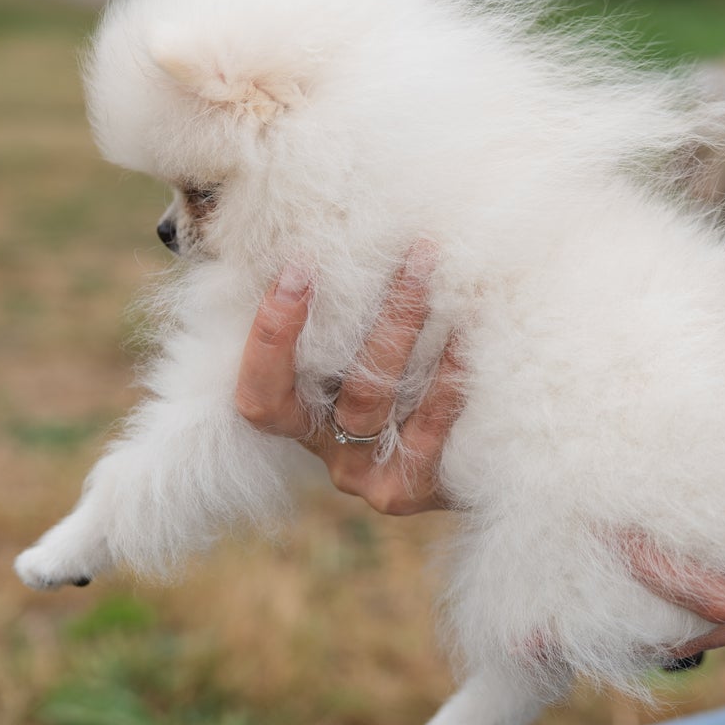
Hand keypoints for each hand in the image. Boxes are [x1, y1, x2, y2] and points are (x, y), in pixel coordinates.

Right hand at [234, 246, 463, 515]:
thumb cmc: (402, 388)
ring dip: (403, 330)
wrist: (464, 467)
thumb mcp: (356, 356)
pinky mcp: (411, 490)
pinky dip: (445, 381)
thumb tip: (324, 234)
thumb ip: (336, 315)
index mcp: (298, 419)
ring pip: (374, 400)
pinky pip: (427, 432)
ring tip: (435, 275)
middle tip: (413, 253)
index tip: (299, 268)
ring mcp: (367, 476)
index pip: (260, 393)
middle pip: (330, 390)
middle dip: (375, 316)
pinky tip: (463, 338)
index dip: (271, 338)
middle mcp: (327, 451)